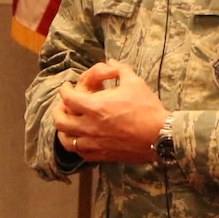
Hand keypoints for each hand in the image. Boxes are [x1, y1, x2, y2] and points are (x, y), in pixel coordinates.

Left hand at [53, 59, 168, 164]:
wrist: (159, 135)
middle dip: (58, 111)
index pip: (68, 98)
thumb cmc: (147, 108)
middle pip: (60, 121)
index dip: (64, 90)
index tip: (67, 87)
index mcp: (96, 107)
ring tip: (68, 125)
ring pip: (66, 140)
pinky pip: (79, 152)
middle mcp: (89, 127)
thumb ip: (120, 69)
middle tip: (62, 106)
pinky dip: (76, 145)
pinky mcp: (100, 155)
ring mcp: (93, 143)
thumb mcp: (135, 82)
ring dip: (63, 130)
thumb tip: (111, 62)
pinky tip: (81, 140)